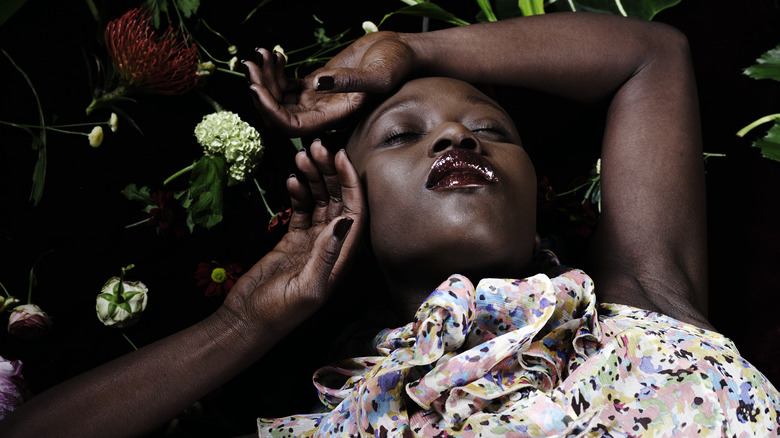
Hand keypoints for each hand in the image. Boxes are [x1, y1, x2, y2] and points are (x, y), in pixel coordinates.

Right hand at [221, 140, 364, 337]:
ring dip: (314, 177)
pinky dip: (298, 192)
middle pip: (338, 201)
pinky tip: (292, 177)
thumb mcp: (307, 288)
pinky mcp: (292, 240)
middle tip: (316, 146)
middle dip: (330, 172)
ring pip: (319, 201)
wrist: (246, 321)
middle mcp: (332, 247)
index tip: (339, 157)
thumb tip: (345, 221)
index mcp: (342, 259)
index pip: (355, 212)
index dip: (350, 183)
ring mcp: (312, 242)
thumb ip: (326, 255)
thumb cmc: (278, 313)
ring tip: (301, 155)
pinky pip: (301, 209)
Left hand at [244, 31, 415, 135]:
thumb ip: (351, 82)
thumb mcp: (379, 74)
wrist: (404, 52)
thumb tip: (317, 84)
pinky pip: (285, 85)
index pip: (293, 127)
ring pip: (278, 98)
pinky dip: (274, 71)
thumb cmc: (398, 65)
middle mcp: (323, 114)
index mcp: (335, 118)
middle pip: (278, 114)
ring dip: (264, 78)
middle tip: (251, 65)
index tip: (255, 88)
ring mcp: (317, 99)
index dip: (270, 112)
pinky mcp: (316, 83)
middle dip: (260, 91)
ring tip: (260, 54)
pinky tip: (274, 54)